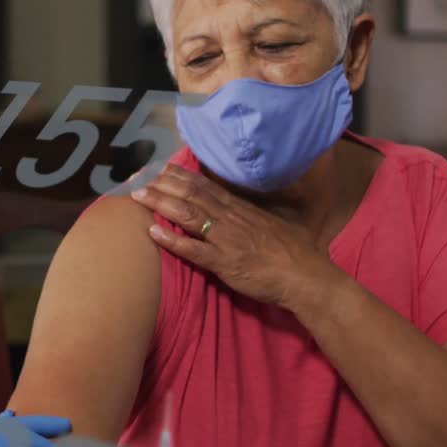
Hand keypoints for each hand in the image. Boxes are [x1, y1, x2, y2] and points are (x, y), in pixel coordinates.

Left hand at [131, 164, 344, 310]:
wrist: (308, 278)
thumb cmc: (295, 255)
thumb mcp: (272, 227)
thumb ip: (252, 218)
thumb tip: (240, 212)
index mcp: (242, 210)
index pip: (206, 187)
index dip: (181, 177)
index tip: (161, 168)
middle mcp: (232, 219)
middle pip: (192, 195)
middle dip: (163, 185)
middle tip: (139, 177)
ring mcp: (227, 240)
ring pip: (189, 215)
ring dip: (161, 204)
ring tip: (138, 196)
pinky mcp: (226, 263)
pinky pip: (194, 250)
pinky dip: (172, 240)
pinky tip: (152, 232)